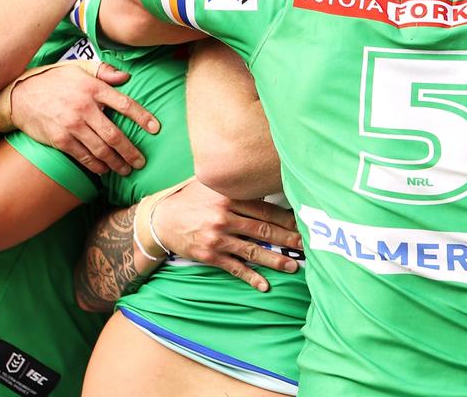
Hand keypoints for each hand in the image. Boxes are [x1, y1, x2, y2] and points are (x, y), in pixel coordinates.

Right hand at [10, 61, 159, 175]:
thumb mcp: (78, 68)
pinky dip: (96, 167)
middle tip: (141, 162)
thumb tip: (126, 77)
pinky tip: (104, 170)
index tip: (155, 129)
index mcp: (92, 88)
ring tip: (126, 170)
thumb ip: (104, 71)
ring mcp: (72, 125)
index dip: (143, 117)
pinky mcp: (60, 140)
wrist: (20, 95)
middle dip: (131, 152)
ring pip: (101, 150)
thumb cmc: (53, 80)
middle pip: (115, 135)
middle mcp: (84, 107)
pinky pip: (83, 157)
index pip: (125, 104)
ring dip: (116, 163)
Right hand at [152, 179, 301, 290]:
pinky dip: (251, 277)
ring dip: (276, 260)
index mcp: (228, 196)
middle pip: (264, 229)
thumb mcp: (210, 184)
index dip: (286, 219)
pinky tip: (265, 285)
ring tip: (293, 266)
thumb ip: (235, 185)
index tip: (302, 224)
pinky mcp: (210, 255)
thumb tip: (262, 180)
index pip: (266, 209)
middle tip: (307, 245)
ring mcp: (217, 238)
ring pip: (253, 250)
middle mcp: (225, 217)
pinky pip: (235, 268)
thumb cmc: (189, 199)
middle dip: (288, 239)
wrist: (160, 219)